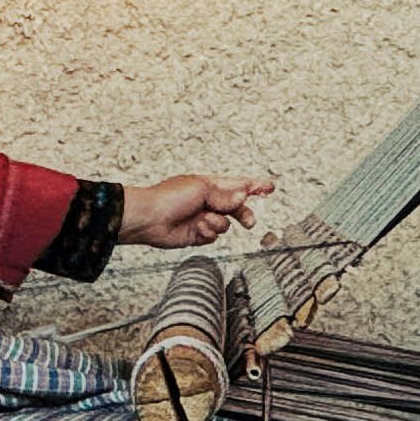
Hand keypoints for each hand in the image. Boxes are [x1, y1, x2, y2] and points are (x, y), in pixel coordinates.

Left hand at [118, 173, 272, 250]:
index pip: (236, 184)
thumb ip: (225, 196)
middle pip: (236, 208)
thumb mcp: (202, 189)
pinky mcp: (197, 235)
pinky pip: (213, 236)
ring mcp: (203, 218)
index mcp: (209, 185)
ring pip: (225, 224)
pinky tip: (197, 229)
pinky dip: (207, 233)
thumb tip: (242, 196)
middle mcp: (208, 201)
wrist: (149, 219)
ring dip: (217, 224)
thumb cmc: (169, 197)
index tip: (269, 187)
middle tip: (249, 222)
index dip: (254, 185)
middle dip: (243, 214)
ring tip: (203, 221)